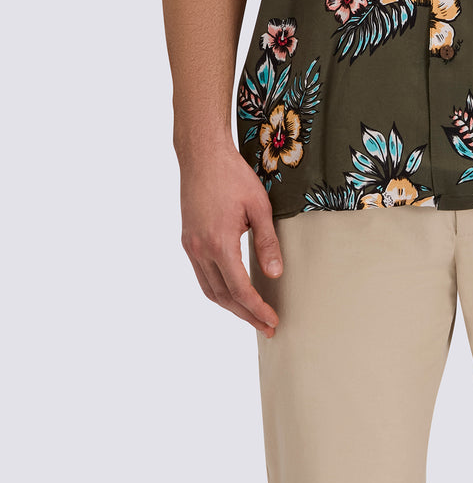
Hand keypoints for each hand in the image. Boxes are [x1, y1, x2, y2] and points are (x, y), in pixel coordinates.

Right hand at [179, 143, 283, 337]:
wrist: (202, 156)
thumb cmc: (233, 176)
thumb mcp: (259, 207)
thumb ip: (267, 243)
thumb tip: (274, 275)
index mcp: (219, 244)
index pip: (240, 289)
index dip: (257, 309)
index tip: (272, 320)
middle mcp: (200, 250)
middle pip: (223, 296)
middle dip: (246, 314)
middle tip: (267, 326)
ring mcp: (190, 246)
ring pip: (209, 289)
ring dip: (230, 306)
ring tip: (251, 315)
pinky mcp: (188, 240)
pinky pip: (202, 275)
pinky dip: (218, 289)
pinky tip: (232, 291)